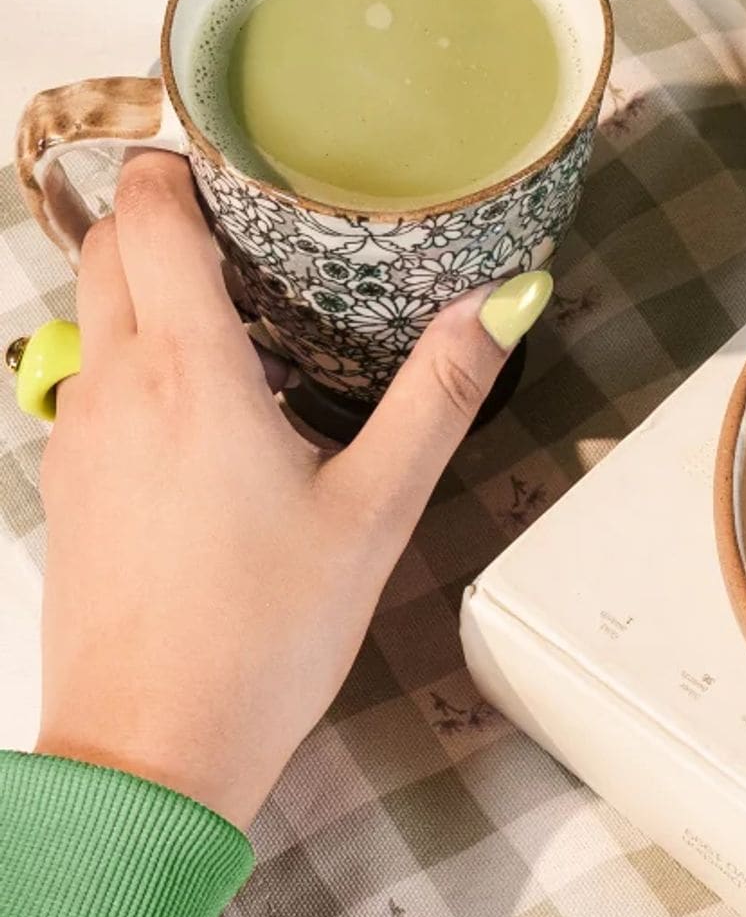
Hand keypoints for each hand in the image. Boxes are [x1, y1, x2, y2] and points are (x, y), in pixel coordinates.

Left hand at [36, 151, 549, 826]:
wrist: (148, 755)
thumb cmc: (264, 637)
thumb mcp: (375, 511)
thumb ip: (438, 393)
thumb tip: (507, 298)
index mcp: (187, 369)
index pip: (146, 208)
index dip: (180, 161)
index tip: (242, 160)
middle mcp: (113, 384)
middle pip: (108, 246)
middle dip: (166, 215)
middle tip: (256, 230)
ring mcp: (76, 435)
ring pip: (93, 314)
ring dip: (150, 289)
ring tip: (247, 318)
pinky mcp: (67, 485)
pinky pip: (92, 381)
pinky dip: (135, 359)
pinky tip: (210, 415)